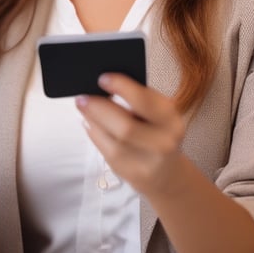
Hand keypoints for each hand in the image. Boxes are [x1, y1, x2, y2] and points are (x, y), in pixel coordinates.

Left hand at [75, 73, 185, 197]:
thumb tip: (105, 83)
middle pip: (125, 127)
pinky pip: (106, 151)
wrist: (167, 173)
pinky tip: (90, 124)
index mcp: (171, 120)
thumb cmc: (157, 133)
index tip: (103, 78)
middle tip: (82, 97)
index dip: (122, 88)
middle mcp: (163, 142)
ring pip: (112, 140)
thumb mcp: (157, 115)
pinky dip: (95, 134)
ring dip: (93, 120)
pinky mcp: (131, 174)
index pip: (145, 101)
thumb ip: (138, 100)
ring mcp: (147, 162)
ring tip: (83, 106)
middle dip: (99, 109)